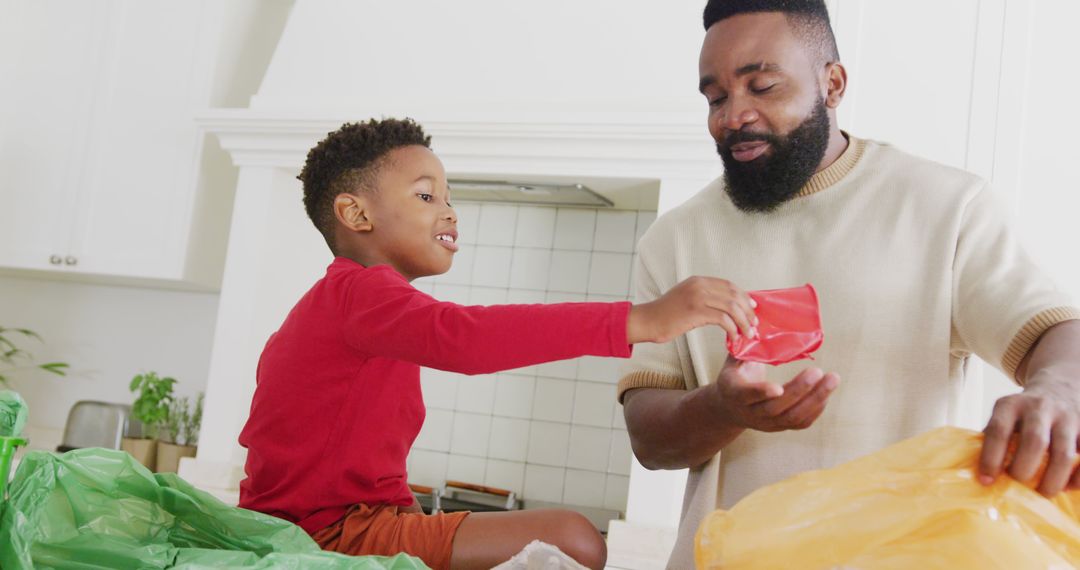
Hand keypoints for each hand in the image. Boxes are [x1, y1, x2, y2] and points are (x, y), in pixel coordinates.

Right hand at [627, 276, 757, 343]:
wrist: (647, 321)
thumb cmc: (665, 314)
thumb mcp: (685, 297)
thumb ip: (703, 297)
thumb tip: (726, 307)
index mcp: (698, 280)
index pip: (729, 285)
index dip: (744, 296)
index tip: (753, 308)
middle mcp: (699, 285)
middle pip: (734, 295)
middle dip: (748, 311)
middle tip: (754, 324)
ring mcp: (697, 297)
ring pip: (732, 307)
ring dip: (744, 322)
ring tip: (748, 333)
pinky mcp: (695, 311)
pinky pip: (723, 319)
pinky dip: (732, 329)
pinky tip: (733, 337)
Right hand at [709, 355, 840, 431]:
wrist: (731, 408)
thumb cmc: (734, 377)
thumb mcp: (733, 362)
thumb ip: (743, 347)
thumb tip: (756, 325)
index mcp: (735, 394)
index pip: (748, 395)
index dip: (762, 392)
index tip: (778, 387)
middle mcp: (751, 412)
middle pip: (776, 408)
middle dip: (799, 390)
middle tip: (817, 371)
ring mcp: (767, 423)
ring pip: (793, 417)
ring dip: (816, 398)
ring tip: (832, 378)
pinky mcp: (781, 427)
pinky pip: (802, 422)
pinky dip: (817, 406)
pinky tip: (827, 390)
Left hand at [978, 371, 1079, 495]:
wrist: (1060, 387)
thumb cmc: (1025, 414)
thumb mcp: (1004, 416)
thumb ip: (994, 439)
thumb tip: (984, 475)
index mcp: (1011, 405)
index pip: (998, 431)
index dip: (991, 458)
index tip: (987, 481)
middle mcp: (1040, 407)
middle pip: (1034, 442)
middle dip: (1023, 471)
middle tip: (1018, 488)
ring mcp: (1067, 417)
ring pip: (1063, 455)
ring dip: (1052, 481)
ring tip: (1043, 494)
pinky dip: (1077, 478)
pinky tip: (1067, 486)